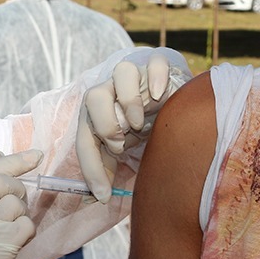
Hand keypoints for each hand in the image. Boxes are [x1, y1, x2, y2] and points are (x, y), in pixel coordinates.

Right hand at [0, 148, 41, 258]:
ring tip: (9, 231)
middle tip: (18, 204)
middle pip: (1, 182)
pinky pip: (25, 226)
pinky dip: (25, 233)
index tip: (35, 155)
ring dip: (21, 215)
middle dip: (18, 189)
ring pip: (16, 204)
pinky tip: (13, 245)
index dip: (13, 160)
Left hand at [76, 48, 189, 201]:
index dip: (91, 166)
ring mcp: (137, 76)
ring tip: (140, 123)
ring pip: (122, 72)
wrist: (175, 108)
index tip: (103, 194)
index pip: (85, 137)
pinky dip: (156, 76)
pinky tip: (160, 94)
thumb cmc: (144, 131)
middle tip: (121, 144)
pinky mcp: (160, 66)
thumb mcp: (124, 152)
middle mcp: (113, 91)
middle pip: (94, 96)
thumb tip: (97, 197)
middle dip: (104, 125)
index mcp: (98, 113)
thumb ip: (108, 169)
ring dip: (128, 101)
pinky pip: (155, 61)